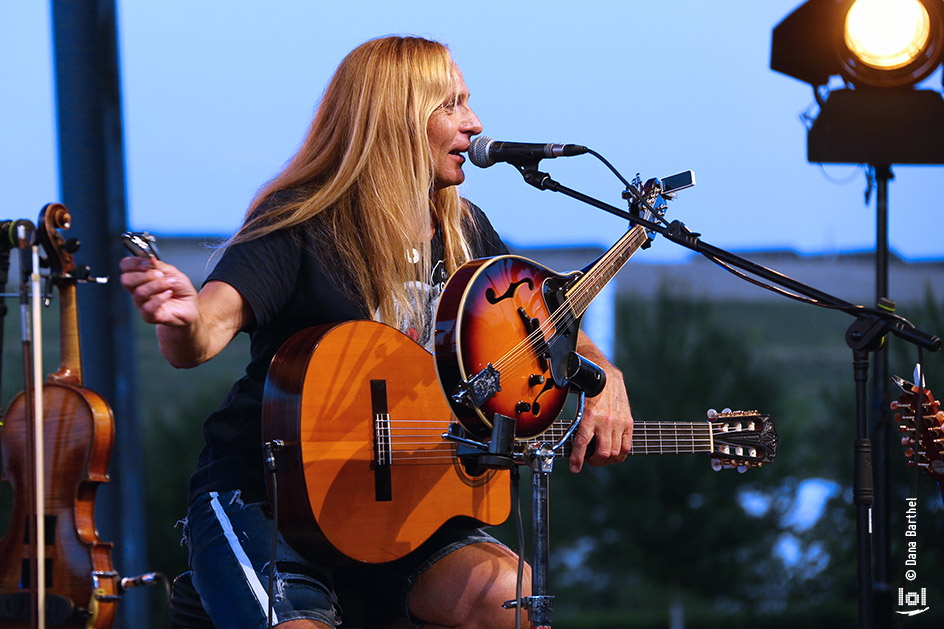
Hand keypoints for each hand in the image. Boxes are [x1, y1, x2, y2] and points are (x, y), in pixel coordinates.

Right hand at [119, 256, 197, 327]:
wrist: (191, 306)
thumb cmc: (180, 289)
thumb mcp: (173, 272)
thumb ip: (160, 265)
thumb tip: (149, 257)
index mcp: (140, 276)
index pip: (125, 266)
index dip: (134, 263)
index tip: (148, 262)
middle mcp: (137, 290)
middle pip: (126, 280)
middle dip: (144, 274)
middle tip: (160, 274)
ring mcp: (142, 303)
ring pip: (139, 292)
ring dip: (157, 285)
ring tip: (170, 284)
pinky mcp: (149, 316)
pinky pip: (148, 307)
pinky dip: (160, 298)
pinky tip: (169, 293)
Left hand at [567, 336, 632, 472]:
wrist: (606, 376)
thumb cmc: (588, 389)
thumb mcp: (576, 404)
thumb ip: (574, 421)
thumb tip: (565, 439)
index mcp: (589, 415)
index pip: (582, 442)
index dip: (577, 459)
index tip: (574, 468)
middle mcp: (605, 421)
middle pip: (602, 453)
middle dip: (593, 462)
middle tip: (588, 460)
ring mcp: (618, 423)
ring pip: (614, 453)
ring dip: (605, 460)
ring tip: (598, 457)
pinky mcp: (628, 423)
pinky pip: (626, 447)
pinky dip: (619, 455)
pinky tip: (612, 455)